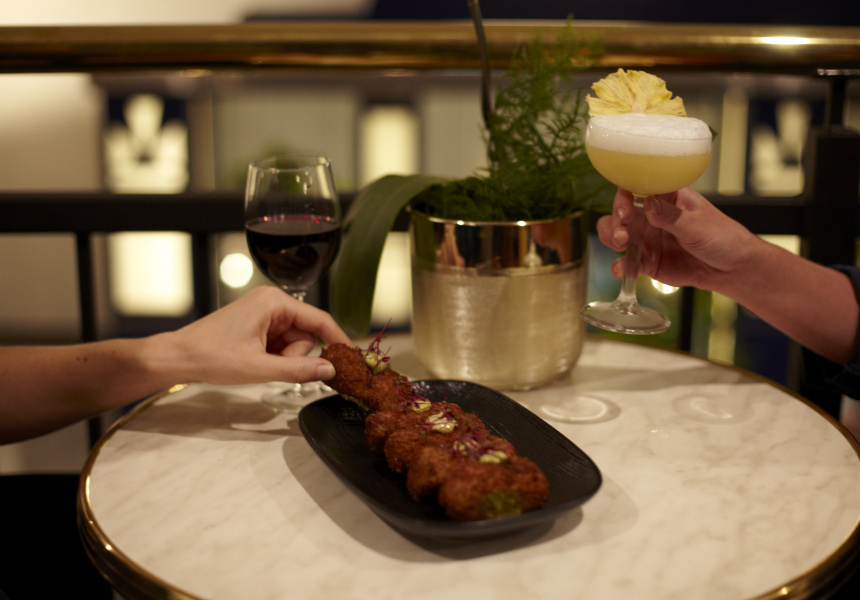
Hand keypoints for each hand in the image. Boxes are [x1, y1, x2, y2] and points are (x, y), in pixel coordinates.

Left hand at [162, 286, 352, 386]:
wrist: (177, 357)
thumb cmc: (211, 356)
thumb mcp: (258, 368)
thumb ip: (298, 370)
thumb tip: (330, 371)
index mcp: (274, 302)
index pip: (319, 320)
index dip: (338, 340)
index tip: (353, 359)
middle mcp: (272, 302)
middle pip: (307, 334)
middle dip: (295, 355)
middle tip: (270, 366)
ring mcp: (265, 313)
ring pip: (295, 342)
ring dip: (284, 358)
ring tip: (257, 364)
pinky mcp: (259, 324)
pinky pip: (282, 343)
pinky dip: (275, 357)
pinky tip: (255, 361)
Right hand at [595, 187, 758, 292]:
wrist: (734, 269)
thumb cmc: (723, 237)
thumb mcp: (698, 224)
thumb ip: (671, 216)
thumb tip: (649, 203)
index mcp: (666, 198)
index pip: (636, 189)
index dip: (624, 197)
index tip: (626, 209)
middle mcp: (652, 217)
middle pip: (620, 213)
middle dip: (614, 222)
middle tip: (622, 234)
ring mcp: (648, 240)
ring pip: (618, 236)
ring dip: (612, 239)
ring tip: (621, 246)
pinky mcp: (648, 262)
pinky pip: (628, 263)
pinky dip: (620, 266)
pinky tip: (621, 269)